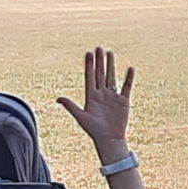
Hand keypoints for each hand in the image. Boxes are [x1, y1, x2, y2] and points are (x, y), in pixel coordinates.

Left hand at [56, 48, 132, 163]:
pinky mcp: (123, 101)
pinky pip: (126, 87)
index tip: (88, 54)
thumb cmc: (94, 131)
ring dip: (111, 66)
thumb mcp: (81, 117)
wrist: (109, 140)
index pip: (89, 77)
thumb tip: (58, 98)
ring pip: (111, 77)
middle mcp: (102, 94)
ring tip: (110, 53)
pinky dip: (128, 78)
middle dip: (99, 61)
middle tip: (98, 48)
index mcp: (91, 96)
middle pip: (100, 74)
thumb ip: (70, 106)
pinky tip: (129, 68)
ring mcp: (113, 96)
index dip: (89, 66)